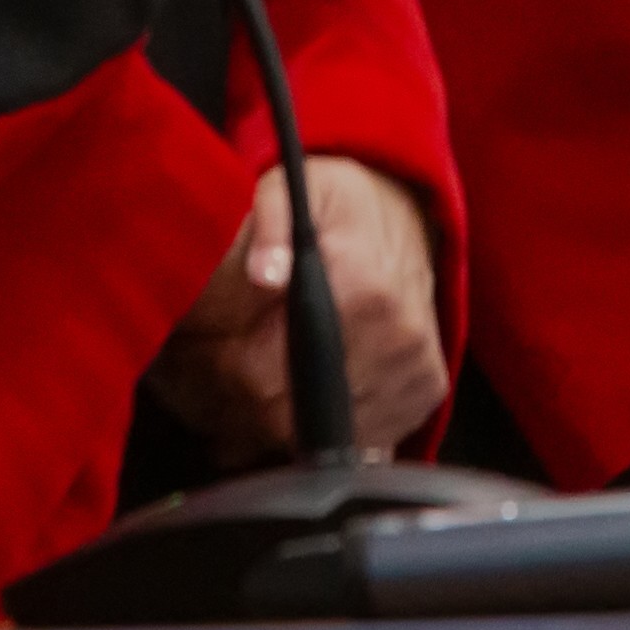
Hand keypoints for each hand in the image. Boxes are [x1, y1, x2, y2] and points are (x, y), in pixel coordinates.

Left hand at [154, 151, 450, 455]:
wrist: (404, 208)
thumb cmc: (337, 203)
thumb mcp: (289, 188)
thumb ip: (271, 224)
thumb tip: (264, 275)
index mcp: (360, 286)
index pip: (267, 377)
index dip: (222, 382)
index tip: (205, 366)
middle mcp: (396, 334)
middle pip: (291, 417)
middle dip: (244, 410)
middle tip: (222, 384)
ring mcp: (414, 367)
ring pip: (325, 439)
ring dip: (284, 427)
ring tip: (264, 389)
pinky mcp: (424, 389)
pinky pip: (369, 441)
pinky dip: (331, 432)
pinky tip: (311, 401)